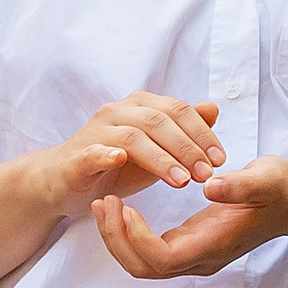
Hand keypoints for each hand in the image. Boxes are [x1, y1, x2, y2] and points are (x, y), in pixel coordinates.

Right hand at [39, 93, 224, 215]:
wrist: (66, 180)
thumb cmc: (119, 164)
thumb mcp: (159, 148)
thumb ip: (184, 130)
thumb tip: (213, 109)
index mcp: (140, 106)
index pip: (178, 111)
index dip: (202, 133)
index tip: (220, 159)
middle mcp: (117, 112)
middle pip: (158, 121)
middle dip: (187, 148)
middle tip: (206, 173)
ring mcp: (95, 133)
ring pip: (132, 138)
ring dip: (161, 159)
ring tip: (182, 181)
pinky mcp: (77, 156)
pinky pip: (92, 152)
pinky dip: (106, 155)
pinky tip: (121, 161)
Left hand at [95, 154, 287, 281]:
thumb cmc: (281, 189)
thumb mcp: (267, 178)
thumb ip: (240, 184)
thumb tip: (210, 184)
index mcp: (216, 245)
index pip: (164, 259)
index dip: (138, 239)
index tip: (128, 207)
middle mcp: (202, 257)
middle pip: (144, 268)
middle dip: (117, 240)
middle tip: (105, 203)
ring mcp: (195, 254)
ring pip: (142, 263)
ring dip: (117, 237)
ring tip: (106, 204)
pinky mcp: (190, 243)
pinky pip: (149, 251)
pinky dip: (128, 232)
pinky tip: (122, 206)